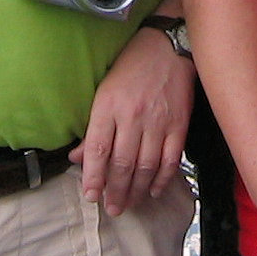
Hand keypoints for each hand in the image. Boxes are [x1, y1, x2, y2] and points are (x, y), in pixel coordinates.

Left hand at [71, 24, 191, 216]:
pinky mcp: (179, 124)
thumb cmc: (131, 67)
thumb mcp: (103, 91)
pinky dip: (162, 178)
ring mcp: (157, 121)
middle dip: (115, 191)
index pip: (98, 149)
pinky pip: (170, 159)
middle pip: (121, 163)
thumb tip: (77, 157)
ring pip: (145, 166)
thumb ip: (93, 126)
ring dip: (136, 190)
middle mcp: (132, 116)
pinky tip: (153, 190)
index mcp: (108, 106)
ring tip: (128, 204)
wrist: (167, 46)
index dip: (93, 176)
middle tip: (112, 209)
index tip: (90, 196)